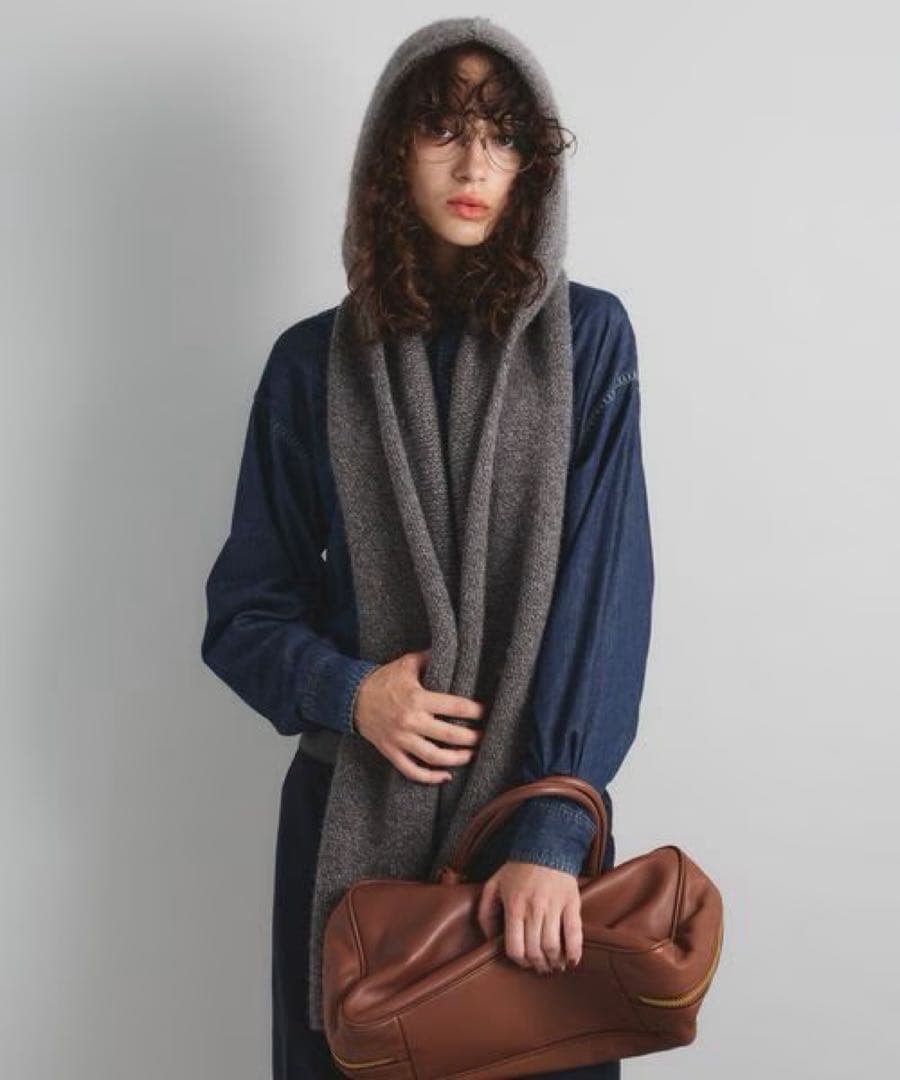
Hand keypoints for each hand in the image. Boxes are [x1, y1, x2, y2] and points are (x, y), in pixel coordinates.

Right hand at [353, 647, 485, 783]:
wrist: (351, 697)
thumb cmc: (384, 679)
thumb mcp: (407, 663)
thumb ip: (430, 658)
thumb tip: (453, 650)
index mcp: (417, 698)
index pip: (454, 706)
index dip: (475, 711)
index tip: (485, 713)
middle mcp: (410, 721)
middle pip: (449, 735)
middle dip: (471, 738)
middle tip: (484, 737)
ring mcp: (400, 739)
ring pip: (434, 757)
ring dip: (456, 759)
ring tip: (471, 755)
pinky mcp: (391, 752)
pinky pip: (412, 771)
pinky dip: (430, 778)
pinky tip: (446, 776)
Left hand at [475, 861, 582, 973]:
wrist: (546, 846)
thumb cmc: (518, 869)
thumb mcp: (493, 886)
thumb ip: (486, 913)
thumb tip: (490, 940)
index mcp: (514, 907)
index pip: (515, 948)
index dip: (519, 961)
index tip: (523, 962)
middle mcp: (533, 909)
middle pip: (535, 951)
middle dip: (537, 965)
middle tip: (540, 968)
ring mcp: (554, 907)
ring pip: (553, 946)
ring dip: (554, 962)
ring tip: (554, 965)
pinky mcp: (571, 903)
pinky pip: (574, 933)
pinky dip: (574, 951)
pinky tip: (571, 960)